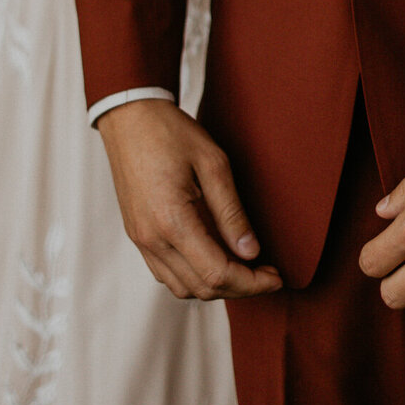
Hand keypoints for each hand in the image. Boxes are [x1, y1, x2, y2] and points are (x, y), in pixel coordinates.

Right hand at [98, 98, 282, 300]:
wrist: (129, 117)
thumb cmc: (170, 132)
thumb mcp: (212, 162)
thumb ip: (232, 212)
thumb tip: (251, 252)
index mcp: (171, 221)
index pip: (218, 274)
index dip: (252, 282)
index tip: (276, 276)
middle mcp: (152, 239)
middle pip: (202, 288)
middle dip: (240, 287)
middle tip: (267, 272)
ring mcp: (141, 240)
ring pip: (183, 288)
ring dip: (216, 285)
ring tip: (243, 265)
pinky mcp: (138, 235)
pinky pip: (167, 273)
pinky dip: (193, 276)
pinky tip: (213, 256)